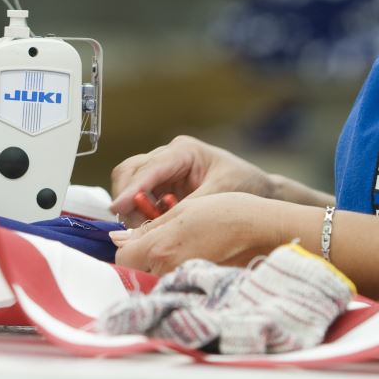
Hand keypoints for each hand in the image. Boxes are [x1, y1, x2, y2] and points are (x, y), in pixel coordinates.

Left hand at [108, 194, 286, 275]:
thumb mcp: (183, 211)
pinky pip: (175, 286)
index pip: (122, 257)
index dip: (126, 247)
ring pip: (154, 281)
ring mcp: (184, 283)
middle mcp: (168, 270)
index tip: (136, 240)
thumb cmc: (227, 213)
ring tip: (178, 251)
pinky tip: (189, 261)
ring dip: (156, 269)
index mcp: (160, 248)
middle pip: (135, 273)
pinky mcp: (199, 289)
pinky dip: (175, 276)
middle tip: (157, 245)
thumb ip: (148, 228)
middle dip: (139, 261)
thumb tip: (119, 239)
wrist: (264, 231)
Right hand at [109, 135, 272, 226]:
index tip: (118, 208)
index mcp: (184, 151)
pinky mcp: (162, 186)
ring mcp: (163, 170)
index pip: (149, 168)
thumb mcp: (222, 194)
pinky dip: (140, 212)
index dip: (132, 189)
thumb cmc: (246, 185)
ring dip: (131, 207)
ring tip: (146, 228)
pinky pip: (140, 198)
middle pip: (130, 171)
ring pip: (129, 182)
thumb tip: (162, 222)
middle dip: (126, 197)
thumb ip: (190, 206)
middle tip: (133, 225)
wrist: (260, 191)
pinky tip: (154, 224)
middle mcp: (169, 156)